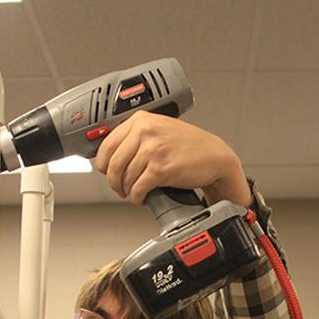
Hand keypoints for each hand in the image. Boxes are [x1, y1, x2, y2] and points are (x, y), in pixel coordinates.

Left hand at [93, 111, 250, 206]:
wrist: (215, 157)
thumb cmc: (190, 146)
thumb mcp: (160, 129)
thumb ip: (137, 136)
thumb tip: (112, 155)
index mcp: (141, 120)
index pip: (106, 144)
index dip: (103, 163)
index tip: (106, 171)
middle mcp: (145, 132)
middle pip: (112, 163)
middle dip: (113, 181)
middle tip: (119, 188)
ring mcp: (153, 150)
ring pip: (124, 178)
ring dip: (126, 191)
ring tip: (134, 193)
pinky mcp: (160, 169)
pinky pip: (137, 189)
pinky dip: (137, 198)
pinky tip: (142, 198)